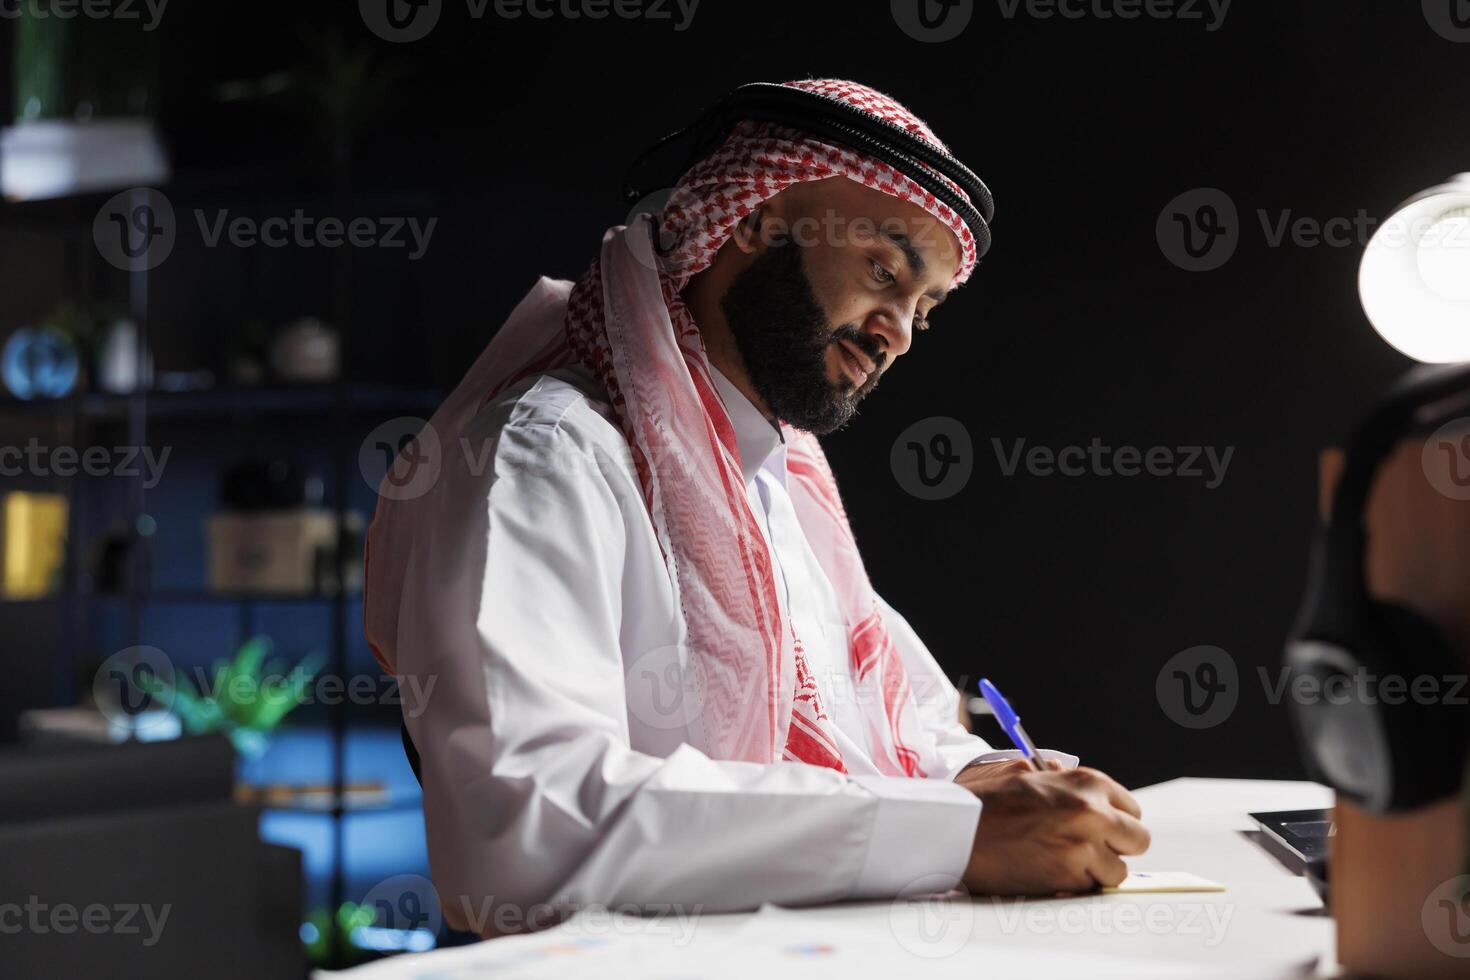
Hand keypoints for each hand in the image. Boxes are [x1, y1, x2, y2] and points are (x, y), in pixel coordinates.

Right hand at [954, 764, 1149, 895]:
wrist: (954, 828)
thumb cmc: (982, 799)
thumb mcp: (1023, 772)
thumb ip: (1059, 779)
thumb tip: (1073, 784)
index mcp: (1086, 782)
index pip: (1131, 808)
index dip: (1115, 819)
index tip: (1100, 827)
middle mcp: (1092, 812)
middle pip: (1138, 839)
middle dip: (1116, 845)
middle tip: (1089, 847)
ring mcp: (1083, 847)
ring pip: (1117, 870)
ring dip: (1095, 870)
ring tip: (1063, 861)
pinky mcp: (1069, 877)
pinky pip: (1090, 888)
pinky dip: (1074, 884)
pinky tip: (1048, 870)